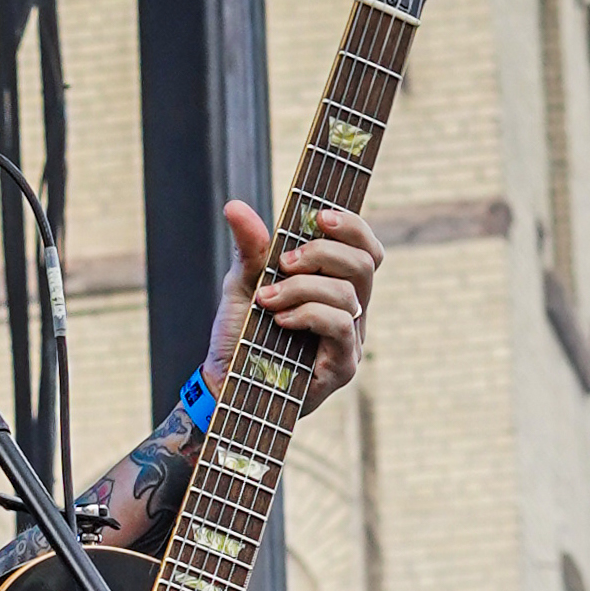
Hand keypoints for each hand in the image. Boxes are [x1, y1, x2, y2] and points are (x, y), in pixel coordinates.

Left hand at [205, 200, 380, 410]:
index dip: (352, 226)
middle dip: (323, 253)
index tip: (319, 216)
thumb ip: (250, 248)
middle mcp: (351, 311)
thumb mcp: (243, 284)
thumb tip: (235, 206)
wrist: (223, 384)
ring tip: (267, 300)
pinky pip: (340, 325)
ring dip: (303, 289)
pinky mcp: (343, 367)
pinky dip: (309, 314)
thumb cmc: (240, 336)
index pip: (365, 248)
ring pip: (349, 294)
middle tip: (284, 263)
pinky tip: (281, 319)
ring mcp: (350, 340)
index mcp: (336, 285)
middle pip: (364, 263)